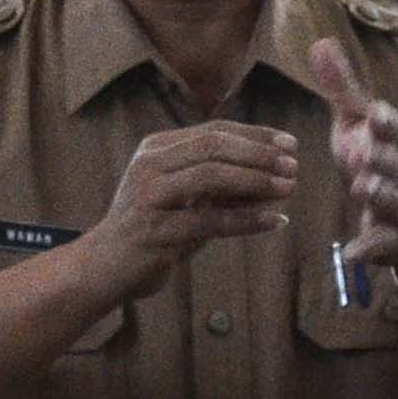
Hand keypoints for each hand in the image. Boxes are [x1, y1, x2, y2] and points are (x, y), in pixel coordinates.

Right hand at [86, 118, 297, 294]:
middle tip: (294, 165)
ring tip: (289, 188)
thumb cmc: (153, 229)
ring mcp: (148, 196)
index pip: (213, 131)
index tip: (290, 143)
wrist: (104, 267)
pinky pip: (208, 221)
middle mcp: (149, 165)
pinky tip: (274, 221)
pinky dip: (246, 220)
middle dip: (259, 154)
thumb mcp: (186, 198)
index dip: (255, 135)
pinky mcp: (154, 231)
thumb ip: (221, 184)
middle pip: (213, 147)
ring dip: (256, 180)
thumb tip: (276, 173)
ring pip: (210, 177)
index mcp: (156, 149)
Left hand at [310, 39, 397, 281]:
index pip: (391, 127)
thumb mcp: (359, 126)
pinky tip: (352, 251)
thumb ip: (341, 89)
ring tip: (362, 189)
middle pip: (394, 162)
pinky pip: (379, 244)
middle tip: (365, 153)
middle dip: (383, 156)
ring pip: (391, 200)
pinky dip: (367, 248)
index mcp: (389, 143)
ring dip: (378, 194)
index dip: (384, 121)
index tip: (375, 111)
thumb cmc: (381, 163)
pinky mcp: (391, 240)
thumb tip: (319, 42)